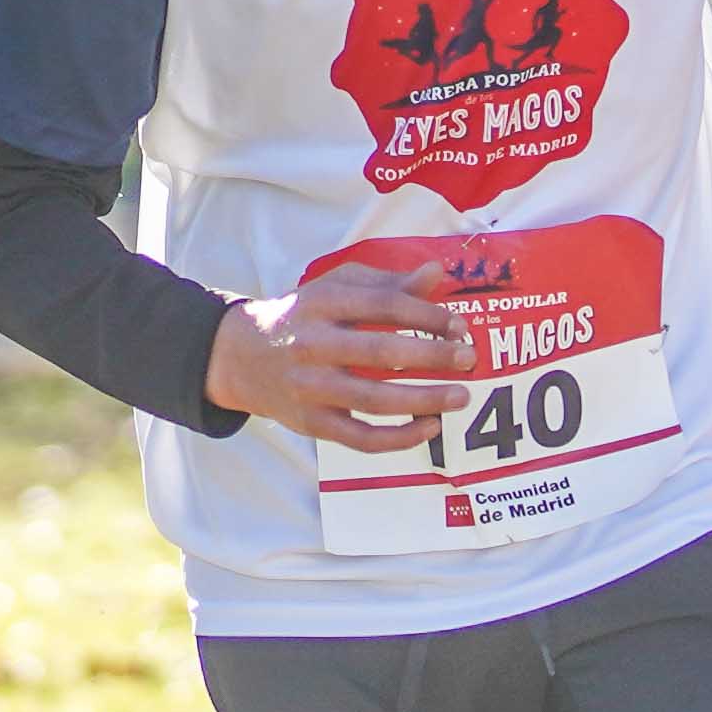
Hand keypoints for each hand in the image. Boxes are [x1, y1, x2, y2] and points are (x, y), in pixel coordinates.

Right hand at [205, 260, 482, 449]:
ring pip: (375, 400)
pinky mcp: (312, 423)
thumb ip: (386, 283)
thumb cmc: (304, 317)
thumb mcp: (336, 288)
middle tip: (470, 358)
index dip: (428, 315)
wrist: (241, 357)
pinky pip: (361, 438)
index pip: (384, 306)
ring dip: (425, 400)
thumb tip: (437, 273)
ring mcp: (311, 387)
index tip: (460, 326)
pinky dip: (399, 438)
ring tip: (462, 396)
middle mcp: (313, 344)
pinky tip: (429, 427)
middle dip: (433, 356)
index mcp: (322, 303)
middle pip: (382, 352)